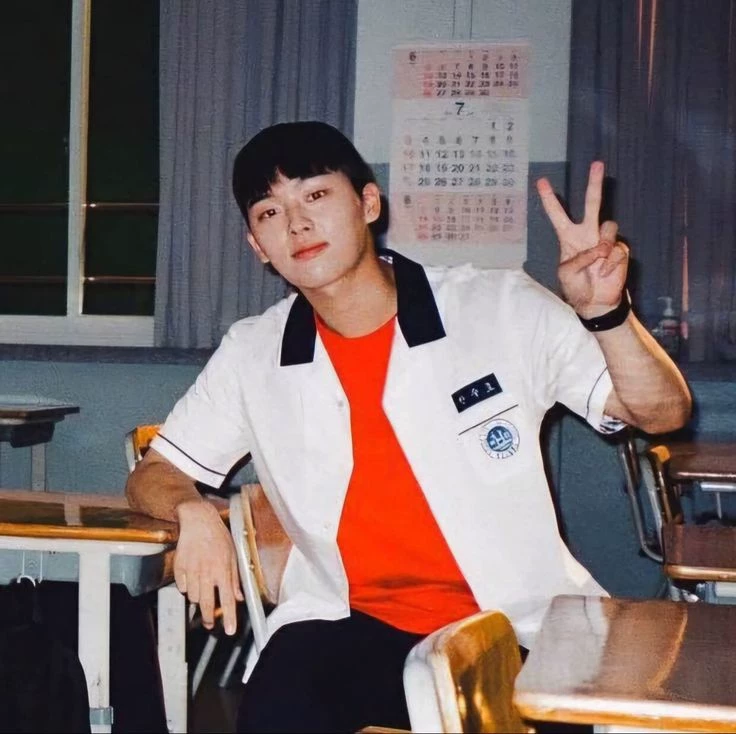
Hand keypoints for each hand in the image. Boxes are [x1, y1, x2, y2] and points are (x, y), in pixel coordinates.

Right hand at [173, 499, 243, 634]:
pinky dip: (187, 586)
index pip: (227, 599)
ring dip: (198, 597)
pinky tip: (192, 576)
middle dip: (208, 618)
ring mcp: (191, 570)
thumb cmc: (217, 536)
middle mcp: (207, 572)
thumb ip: (235, 578)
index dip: (228, 617)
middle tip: (210, 624)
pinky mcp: (179, 568)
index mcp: (222, 569)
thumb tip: (238, 597)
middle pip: (206, 604)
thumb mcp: (233, 555)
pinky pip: (182, 587)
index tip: (229, 630)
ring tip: (203, 587)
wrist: (198, 520)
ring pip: (193, 597)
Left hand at [536, 161, 628, 317]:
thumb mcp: (566, 274)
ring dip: (603, 245)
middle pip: (592, 203)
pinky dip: (609, 264)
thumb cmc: (576, 286)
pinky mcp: (619, 251)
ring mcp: (605, 240)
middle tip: (597, 164)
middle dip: (594, 184)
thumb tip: (600, 248)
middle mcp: (587, 234)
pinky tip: (604, 274)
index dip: (550, 199)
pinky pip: (616, 250)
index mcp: (569, 237)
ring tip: (596, 263)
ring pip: (608, 227)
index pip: (557, 215)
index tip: (541, 182)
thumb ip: (578, 258)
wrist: (595, 302)